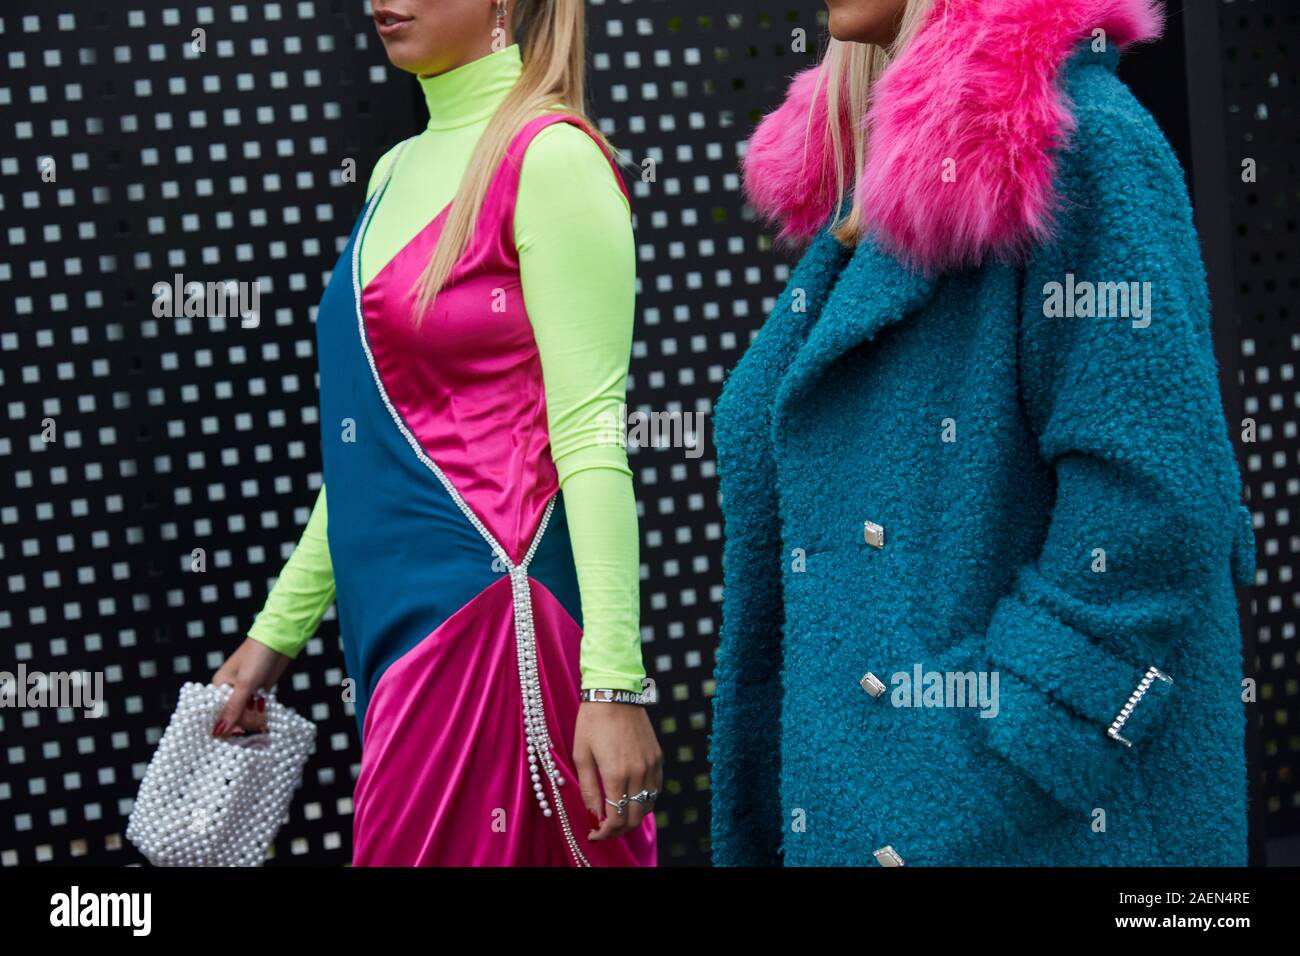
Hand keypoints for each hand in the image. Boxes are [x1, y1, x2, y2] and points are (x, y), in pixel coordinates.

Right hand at [209, 637, 291, 736]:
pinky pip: (256, 710)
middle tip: (256, 706)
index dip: (228, 724)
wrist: (279, 642)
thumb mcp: (245, 684)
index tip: (240, 730)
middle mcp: (229, 691)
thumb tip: (217, 732)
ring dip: (256, 717)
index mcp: (219, 687)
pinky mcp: (258, 692)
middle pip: (233, 718)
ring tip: (263, 706)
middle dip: (246, 718)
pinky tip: (266, 716)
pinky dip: (261, 714)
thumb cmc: (258, 657)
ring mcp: (244, 692)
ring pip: (246, 716)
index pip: (218, 715)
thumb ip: (233, 708)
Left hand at [573, 700, 661, 840]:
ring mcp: (651, 765)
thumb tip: (593, 817)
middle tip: (603, 830)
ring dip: (633, 816)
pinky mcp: (658, 757)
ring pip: (648, 806)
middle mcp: (639, 773)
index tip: (593, 835)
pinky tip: (632, 798)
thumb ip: (589, 790)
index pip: (616, 819)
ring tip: (616, 815)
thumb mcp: (582, 756)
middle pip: (634, 817)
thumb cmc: (592, 722)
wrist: (614, 692)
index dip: (604, 833)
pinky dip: (645, 800)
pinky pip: (656, 789)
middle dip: (618, 830)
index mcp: (617, 774)